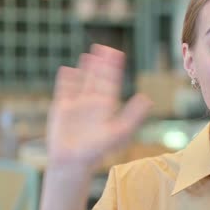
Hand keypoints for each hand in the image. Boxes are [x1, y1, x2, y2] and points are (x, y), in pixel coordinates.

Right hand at [46, 44, 151, 172]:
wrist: (73, 162)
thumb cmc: (98, 151)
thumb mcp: (119, 132)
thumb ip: (133, 115)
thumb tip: (147, 99)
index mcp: (106, 107)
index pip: (111, 82)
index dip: (114, 68)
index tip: (117, 53)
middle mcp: (92, 104)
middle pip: (98, 79)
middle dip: (102, 64)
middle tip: (105, 47)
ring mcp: (77, 105)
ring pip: (83, 82)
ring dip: (86, 69)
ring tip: (90, 54)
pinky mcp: (61, 109)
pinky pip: (64, 91)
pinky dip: (66, 80)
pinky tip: (67, 70)